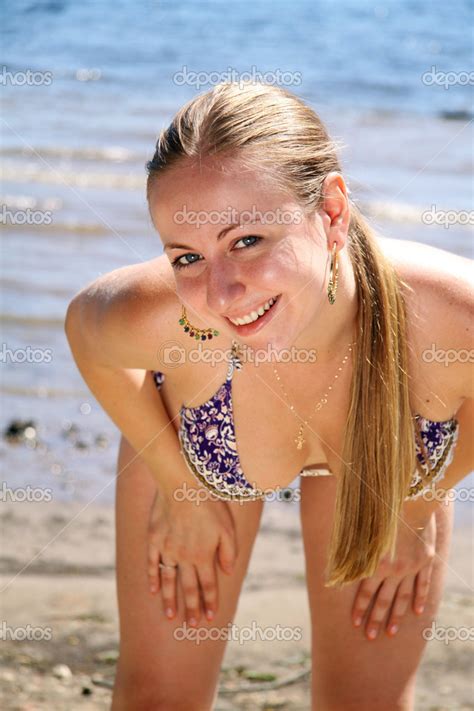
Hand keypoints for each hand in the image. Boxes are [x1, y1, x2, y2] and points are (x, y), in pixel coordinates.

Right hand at [147, 488, 238, 627]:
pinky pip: (151, 564)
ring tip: (170, 617)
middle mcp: (184, 557)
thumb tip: (228, 572)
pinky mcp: (154, 540)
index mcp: (203, 556)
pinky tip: (153, 590)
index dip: (210, 602)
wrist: (181, 484)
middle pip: (188, 588)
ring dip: (170, 600)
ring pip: (169, 581)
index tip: (210, 617)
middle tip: (192, 626)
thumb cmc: (209, 503)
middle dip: (191, 608)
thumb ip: (229, 552)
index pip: (208, 586)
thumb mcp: (228, 527)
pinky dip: (152, 578)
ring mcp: (167, 550)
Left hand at [351, 510, 436, 640]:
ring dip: (397, 616)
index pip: (364, 592)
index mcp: (375, 563)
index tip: (355, 624)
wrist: (409, 500)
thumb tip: (333, 563)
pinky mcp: (425, 560)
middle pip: (384, 600)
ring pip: (403, 596)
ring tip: (391, 632)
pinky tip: (417, 612)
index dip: (359, 608)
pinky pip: (422, 584)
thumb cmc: (379, 509)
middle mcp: (394, 569)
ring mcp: (411, 567)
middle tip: (371, 637)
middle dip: (376, 619)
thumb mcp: (361, 529)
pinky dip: (420, 598)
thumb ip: (350, 548)